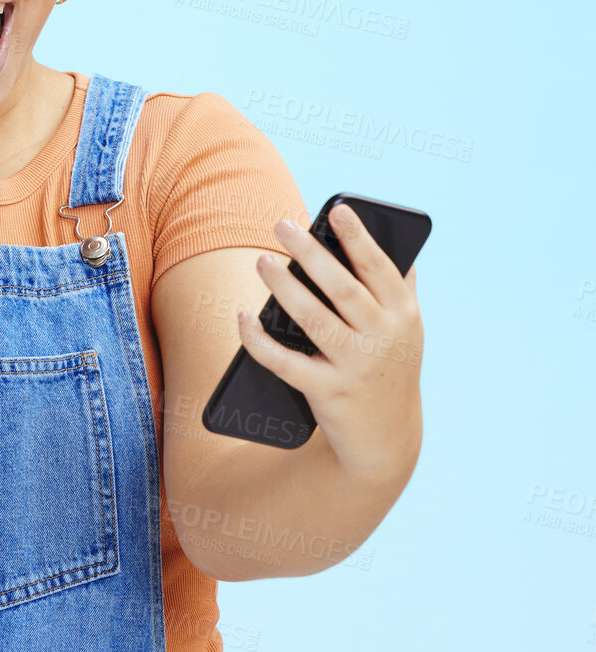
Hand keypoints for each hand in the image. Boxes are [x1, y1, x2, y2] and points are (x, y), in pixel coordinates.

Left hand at [234, 203, 423, 485]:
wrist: (387, 441)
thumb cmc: (389, 369)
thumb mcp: (406, 330)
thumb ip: (401, 287)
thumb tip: (388, 236)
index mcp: (404, 316)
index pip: (379, 269)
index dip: (359, 239)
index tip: (337, 210)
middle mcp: (384, 339)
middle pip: (342, 288)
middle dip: (311, 254)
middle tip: (282, 225)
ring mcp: (357, 367)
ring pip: (314, 319)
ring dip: (284, 288)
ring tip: (262, 261)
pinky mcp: (329, 393)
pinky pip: (286, 362)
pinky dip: (260, 340)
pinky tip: (244, 317)